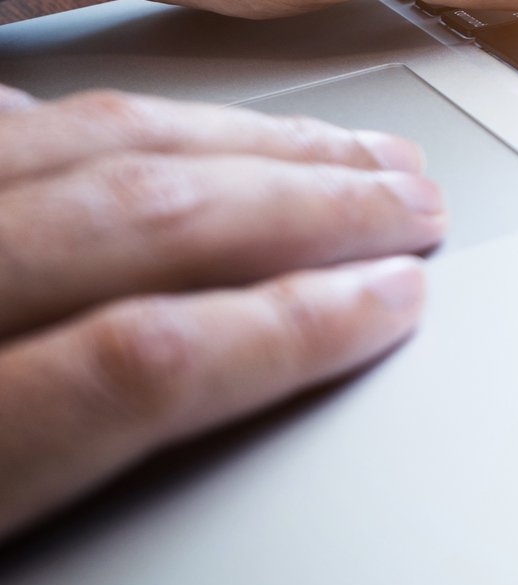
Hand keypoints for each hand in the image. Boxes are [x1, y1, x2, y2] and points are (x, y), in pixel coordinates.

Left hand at [0, 83, 444, 541]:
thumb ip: (73, 466)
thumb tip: (226, 398)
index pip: (144, 363)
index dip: (293, 325)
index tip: (394, 301)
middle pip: (142, 220)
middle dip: (311, 206)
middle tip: (410, 207)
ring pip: (92, 140)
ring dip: (242, 142)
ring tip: (341, 150)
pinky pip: (4, 120)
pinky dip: (110, 119)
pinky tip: (167, 127)